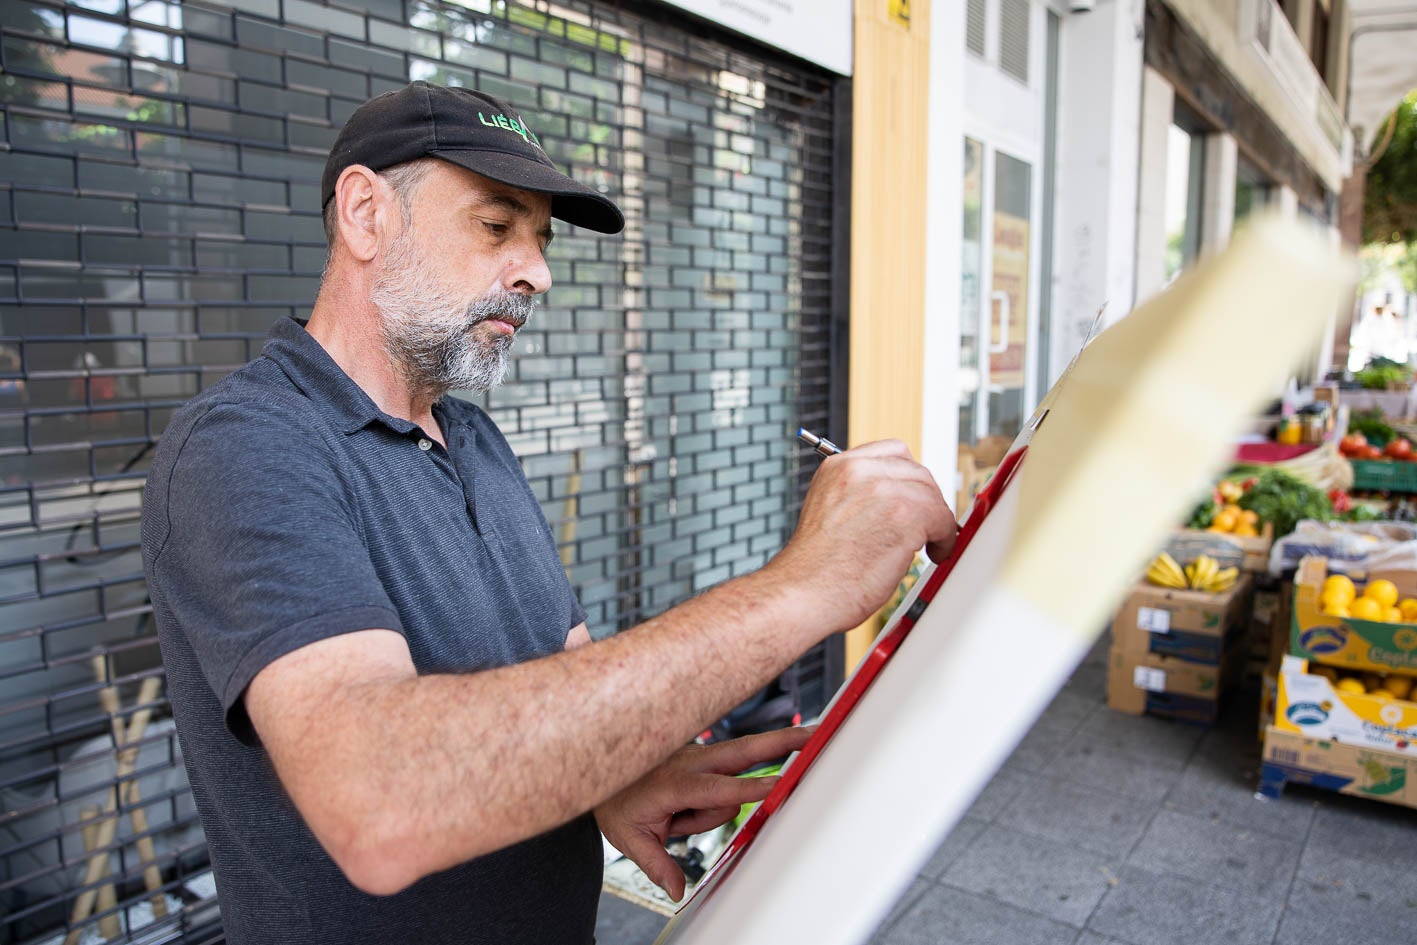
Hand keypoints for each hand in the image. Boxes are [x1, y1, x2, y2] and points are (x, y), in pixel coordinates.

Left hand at [594, 726, 813, 900]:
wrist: (600, 765)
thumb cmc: (616, 801)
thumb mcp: (628, 838)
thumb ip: (656, 863)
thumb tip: (677, 890)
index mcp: (674, 782)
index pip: (718, 788)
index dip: (749, 789)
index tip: (779, 785)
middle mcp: (693, 762)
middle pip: (746, 751)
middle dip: (783, 743)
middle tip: (818, 736)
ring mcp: (700, 756)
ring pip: (733, 783)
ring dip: (709, 813)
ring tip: (674, 819)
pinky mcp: (705, 759)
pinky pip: (725, 782)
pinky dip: (718, 798)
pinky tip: (680, 811)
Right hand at [770, 439, 957, 631]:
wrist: (802, 592)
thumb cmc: (813, 569)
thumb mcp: (830, 513)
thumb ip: (861, 498)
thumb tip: (897, 504)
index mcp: (838, 468)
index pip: (892, 452)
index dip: (909, 478)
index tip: (914, 498)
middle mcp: (860, 471)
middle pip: (917, 471)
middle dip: (926, 500)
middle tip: (927, 526)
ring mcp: (884, 490)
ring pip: (932, 495)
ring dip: (937, 521)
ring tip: (930, 543)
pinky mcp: (905, 516)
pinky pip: (943, 519)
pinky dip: (945, 538)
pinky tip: (934, 552)